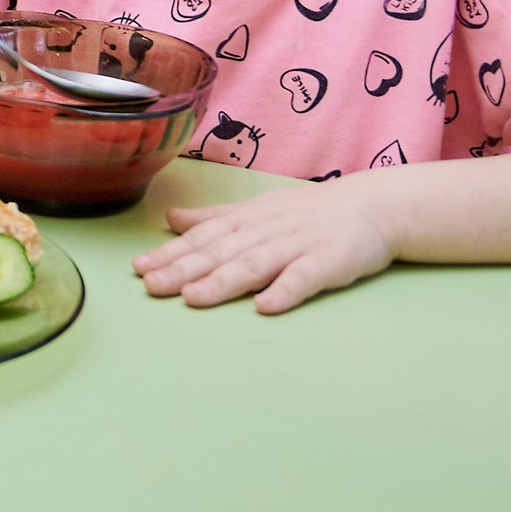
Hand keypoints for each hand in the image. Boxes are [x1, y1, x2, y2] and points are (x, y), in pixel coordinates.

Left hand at [134, 179, 395, 313]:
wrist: (371, 206)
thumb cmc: (307, 212)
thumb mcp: (256, 209)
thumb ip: (214, 218)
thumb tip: (171, 219)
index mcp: (246, 219)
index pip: (202, 237)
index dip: (170, 253)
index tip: (138, 267)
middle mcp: (265, 230)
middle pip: (220, 252)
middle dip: (183, 268)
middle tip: (151, 285)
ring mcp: (297, 245)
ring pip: (255, 263)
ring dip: (223, 281)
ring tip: (193, 297)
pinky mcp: (330, 261)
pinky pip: (306, 277)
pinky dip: (286, 290)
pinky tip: (266, 305)